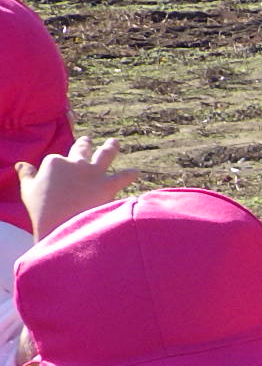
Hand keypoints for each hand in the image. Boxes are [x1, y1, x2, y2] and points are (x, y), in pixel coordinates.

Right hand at [19, 136, 138, 238]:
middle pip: (81, 149)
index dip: (59, 168)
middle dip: (85, 144)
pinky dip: (130, 174)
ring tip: (114, 143)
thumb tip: (21, 164)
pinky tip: (136, 172)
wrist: (62, 225)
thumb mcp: (28, 191)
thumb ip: (27, 175)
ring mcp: (93, 172)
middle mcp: (75, 162)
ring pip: (105, 154)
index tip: (58, 178)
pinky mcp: (108, 185)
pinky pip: (123, 176)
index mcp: (54, 161)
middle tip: (88, 140)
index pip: (58, 160)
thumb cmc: (42, 210)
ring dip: (110, 147)